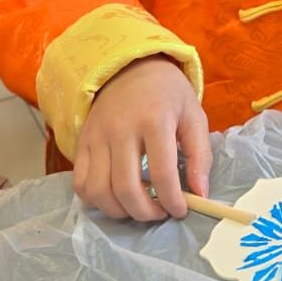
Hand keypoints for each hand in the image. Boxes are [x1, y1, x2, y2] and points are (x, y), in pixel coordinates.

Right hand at [73, 56, 211, 221]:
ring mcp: (96, 137)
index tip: (181, 210)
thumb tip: (201, 193)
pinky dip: (96, 200)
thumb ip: (200, 155)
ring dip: (120, 211)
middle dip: (146, 212)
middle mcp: (120, 129)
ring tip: (139, 207)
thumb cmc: (168, 93)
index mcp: (154, 120)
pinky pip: (80, 183)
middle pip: (126, 188)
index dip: (173, 201)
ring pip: (99, 191)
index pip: (162, 174)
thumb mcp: (194, 115)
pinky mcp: (81, 142)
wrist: (131, 67)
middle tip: (160, 213)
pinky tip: (115, 198)